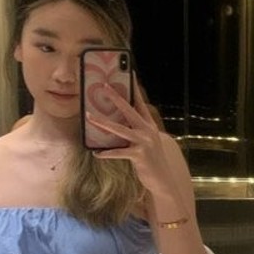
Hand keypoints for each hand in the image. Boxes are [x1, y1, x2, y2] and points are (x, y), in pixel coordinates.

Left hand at [86, 84, 183, 204]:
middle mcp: (148, 131)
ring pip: (120, 129)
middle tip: (103, 87)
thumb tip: (117, 122)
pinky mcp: (139, 156)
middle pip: (129, 110)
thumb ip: (136, 131)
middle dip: (115, 98)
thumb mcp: (147, 142)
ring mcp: (144, 142)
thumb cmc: (152, 160)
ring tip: (89, 116)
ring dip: (103, 122)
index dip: (134, 88)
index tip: (128, 73)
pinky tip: (97, 153)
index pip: (140, 102)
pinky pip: (119, 152)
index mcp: (149, 125)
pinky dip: (107, 153)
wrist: (164, 180)